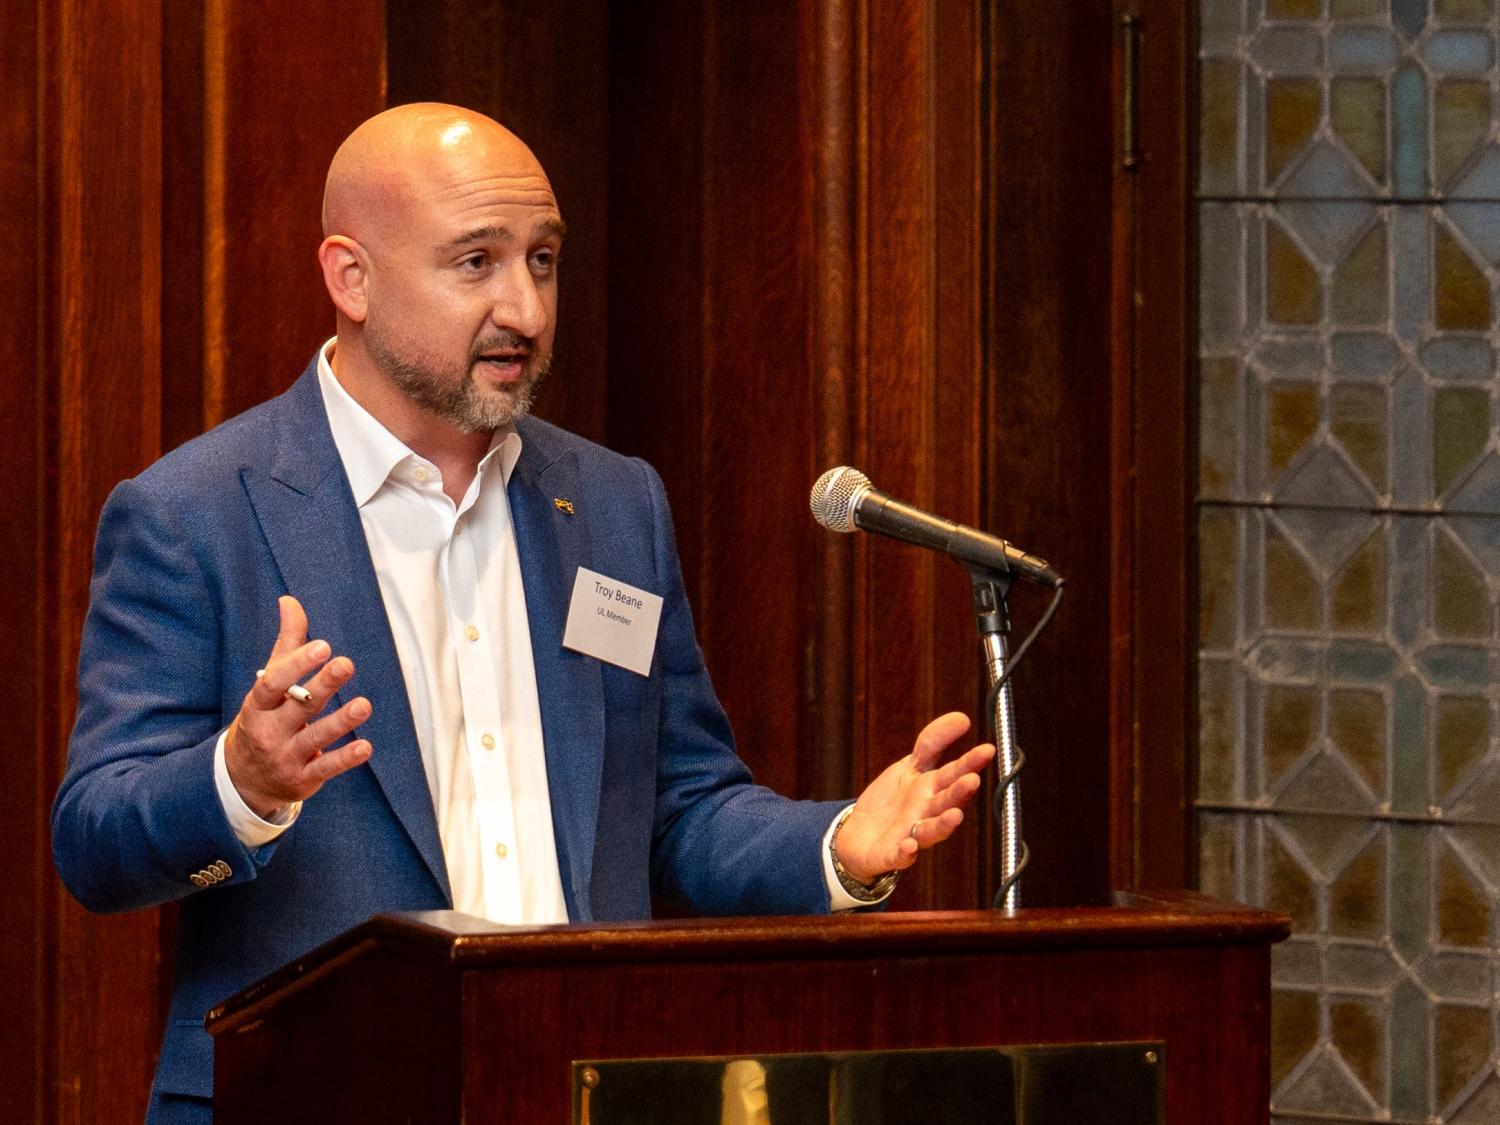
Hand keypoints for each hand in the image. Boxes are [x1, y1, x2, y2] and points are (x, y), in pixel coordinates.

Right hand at [225, 595, 372, 818]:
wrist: (243, 779)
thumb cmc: (264, 719)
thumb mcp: (269, 685)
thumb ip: (286, 645)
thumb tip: (289, 601)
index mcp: (258, 705)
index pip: (274, 682)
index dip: (297, 664)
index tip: (322, 645)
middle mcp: (269, 731)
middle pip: (299, 706)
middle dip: (323, 685)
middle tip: (346, 664)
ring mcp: (286, 757)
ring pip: (316, 737)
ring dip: (341, 721)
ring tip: (364, 705)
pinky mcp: (303, 778)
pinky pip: (326, 767)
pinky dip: (345, 758)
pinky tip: (365, 747)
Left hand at [834, 712, 995, 883]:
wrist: (859, 836)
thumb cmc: (892, 801)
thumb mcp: (910, 766)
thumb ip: (933, 742)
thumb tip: (963, 718)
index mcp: (932, 790)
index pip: (954, 774)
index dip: (970, 762)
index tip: (987, 749)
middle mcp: (926, 813)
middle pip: (946, 802)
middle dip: (959, 793)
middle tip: (971, 781)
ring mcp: (911, 835)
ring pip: (930, 831)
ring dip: (943, 825)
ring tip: (955, 816)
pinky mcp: (891, 854)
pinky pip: (899, 856)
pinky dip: (905, 853)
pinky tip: (909, 845)